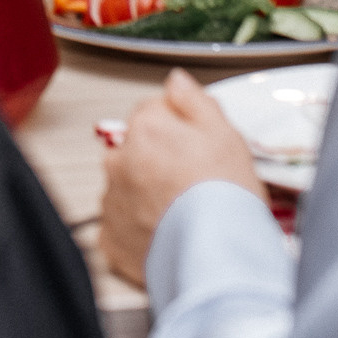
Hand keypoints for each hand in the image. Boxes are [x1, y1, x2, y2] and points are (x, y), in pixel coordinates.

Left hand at [101, 68, 263, 285]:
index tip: (196, 146)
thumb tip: (176, 81)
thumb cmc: (225, 196)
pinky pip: (122, 226)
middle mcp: (119, 160)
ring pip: (127, 187)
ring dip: (147, 194)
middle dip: (158, 160)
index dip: (179, 128)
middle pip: (136, 149)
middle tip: (193, 182)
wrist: (216, 256)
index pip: (153, 111)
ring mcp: (112, 200)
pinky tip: (167, 234)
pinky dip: (139, 229)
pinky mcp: (111, 238)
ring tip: (184, 213)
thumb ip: (195, 100)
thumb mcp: (226, 132)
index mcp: (146, 128)